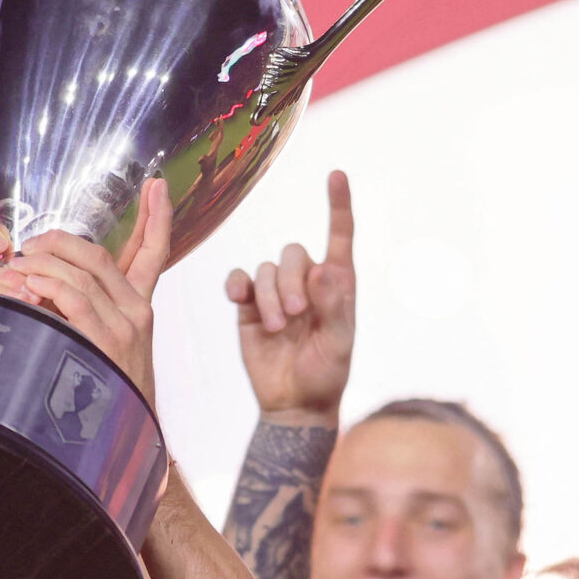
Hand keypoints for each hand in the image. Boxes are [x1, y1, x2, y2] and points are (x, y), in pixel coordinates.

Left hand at [0, 180, 172, 400]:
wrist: (122, 444)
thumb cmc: (103, 397)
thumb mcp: (106, 350)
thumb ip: (88, 317)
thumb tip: (52, 292)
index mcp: (140, 309)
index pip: (154, 254)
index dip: (157, 218)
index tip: (157, 185)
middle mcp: (137, 313)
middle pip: (100, 254)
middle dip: (60, 240)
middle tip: (30, 242)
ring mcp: (125, 327)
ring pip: (82, 273)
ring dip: (44, 262)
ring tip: (18, 265)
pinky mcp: (106, 342)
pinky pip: (73, 298)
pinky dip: (47, 285)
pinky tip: (28, 283)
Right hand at [225, 170, 355, 420]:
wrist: (293, 403)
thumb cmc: (326, 374)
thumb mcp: (339, 345)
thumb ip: (335, 307)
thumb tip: (326, 269)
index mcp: (337, 286)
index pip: (339, 237)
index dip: (338, 206)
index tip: (337, 175)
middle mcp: (307, 283)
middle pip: (293, 253)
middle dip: (290, 281)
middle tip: (294, 316)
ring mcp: (276, 293)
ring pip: (266, 268)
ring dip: (269, 295)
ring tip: (277, 327)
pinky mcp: (250, 306)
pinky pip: (240, 280)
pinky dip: (239, 286)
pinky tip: (240, 299)